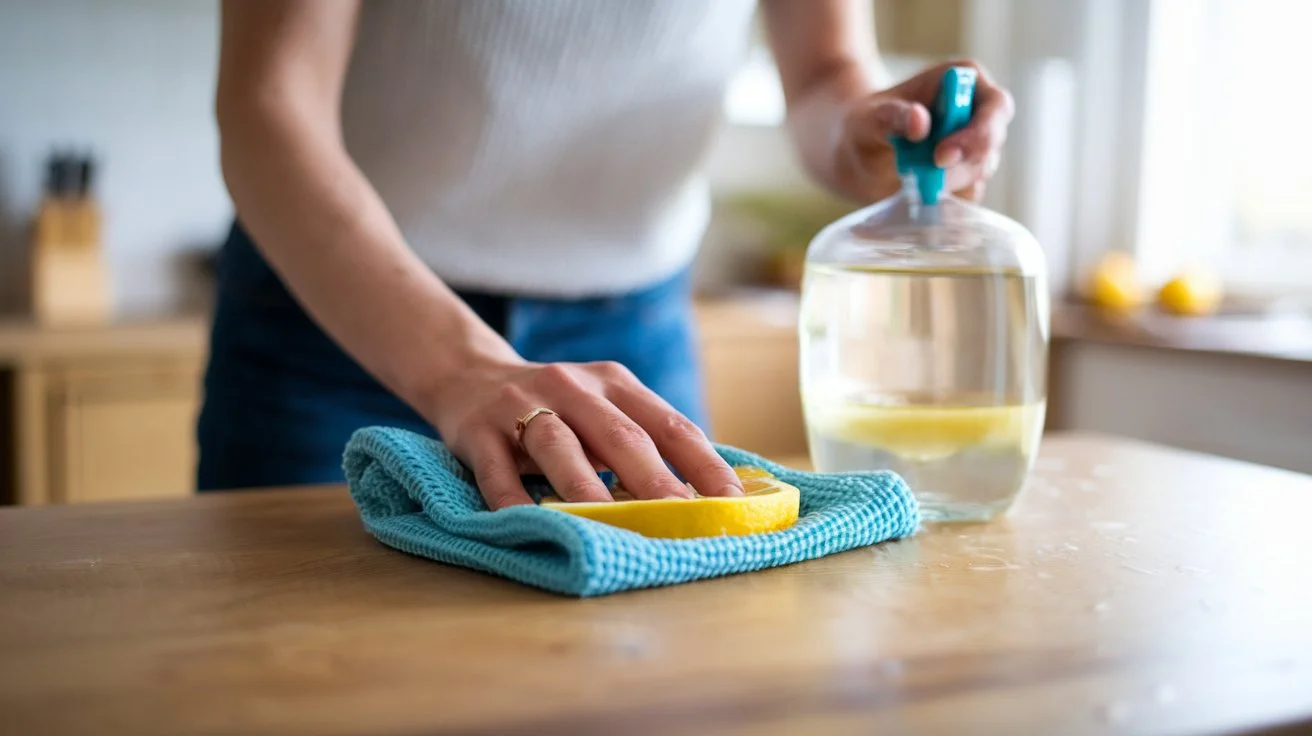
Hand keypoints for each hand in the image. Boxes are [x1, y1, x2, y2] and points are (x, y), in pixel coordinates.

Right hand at [427, 359, 744, 509]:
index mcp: (615, 384)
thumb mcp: (603, 410)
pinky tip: (533, 524)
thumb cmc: (556, 409)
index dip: (703, 463)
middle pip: (619, 435)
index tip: (733, 501)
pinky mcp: (478, 431)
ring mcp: (522, 406)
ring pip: (558, 447)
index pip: (669, 424)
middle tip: (682, 517)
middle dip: (654, 478)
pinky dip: (514, 501)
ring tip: (610, 523)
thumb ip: (645, 442)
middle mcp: (573, 388)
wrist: (468, 374)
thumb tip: (709, 498)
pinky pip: (498, 472)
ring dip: (586, 487)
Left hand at [832, 60, 1013, 201]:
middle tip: (923, 182)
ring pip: (979, 173)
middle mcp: (977, 113)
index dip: (978, 134)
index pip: (995, 106)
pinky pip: (966, 195)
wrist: (854, 151)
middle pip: (990, 145)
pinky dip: (944, 201)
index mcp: (964, 81)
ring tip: (909, 183)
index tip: (941, 157)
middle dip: (959, 168)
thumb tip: (920, 122)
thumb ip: (892, 116)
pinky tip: (917, 195)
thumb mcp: (868, 117)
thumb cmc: (863, 122)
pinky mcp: (964, 176)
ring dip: (947, 185)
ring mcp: (973, 147)